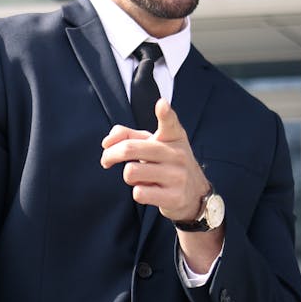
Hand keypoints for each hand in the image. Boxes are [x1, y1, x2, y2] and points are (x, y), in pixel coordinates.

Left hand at [100, 99, 222, 271]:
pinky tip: (150, 191)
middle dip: (110, 155)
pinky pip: (139, 193)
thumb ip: (128, 136)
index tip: (162, 104)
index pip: (169, 122)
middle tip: (106, 160)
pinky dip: (139, 192)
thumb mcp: (154, 145)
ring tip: (140, 177)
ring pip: (131, 172)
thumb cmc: (167, 165)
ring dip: (129, 176)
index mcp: (173, 136)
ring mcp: (177, 176)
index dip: (165, 113)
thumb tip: (107, 141)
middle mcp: (177, 154)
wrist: (194, 195)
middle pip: (129, 149)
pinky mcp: (174, 197)